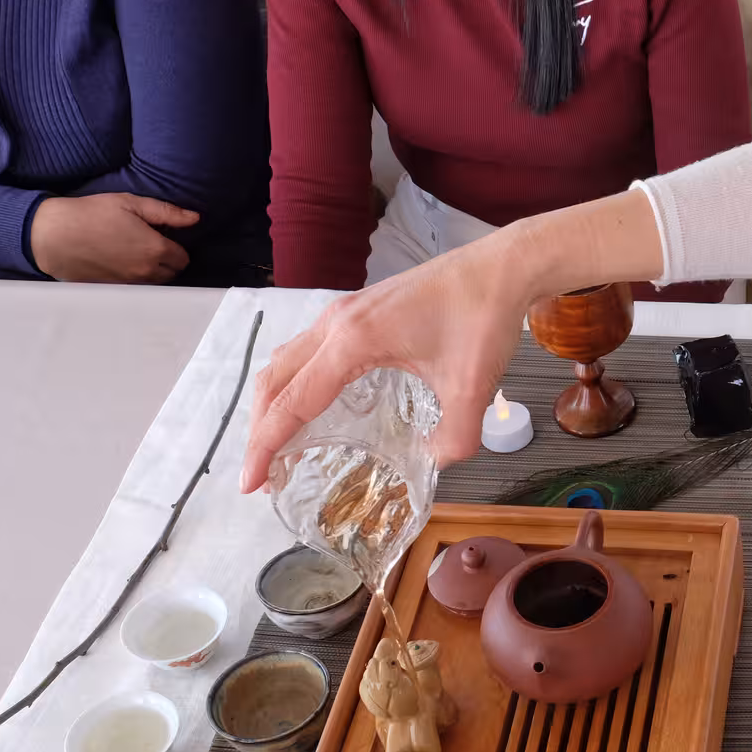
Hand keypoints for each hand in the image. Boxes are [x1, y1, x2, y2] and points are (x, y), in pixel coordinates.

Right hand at [30, 193, 197, 283]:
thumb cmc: (91, 214)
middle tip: (148, 243)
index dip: (175, 246)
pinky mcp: (114, 291)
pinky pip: (135, 288)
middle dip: (167, 260)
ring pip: (154, 283)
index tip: (162, 236)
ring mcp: (130, 284)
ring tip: (133, 252)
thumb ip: (167, 212)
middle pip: (172, 273)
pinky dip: (134, 278)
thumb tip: (195, 218)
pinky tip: (119, 262)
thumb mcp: (131, 203)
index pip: (183, 258)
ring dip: (152, 271)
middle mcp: (147, 272)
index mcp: (155, 250)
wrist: (52, 234)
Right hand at [239, 188, 666, 491]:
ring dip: (273, 403)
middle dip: (259, 429)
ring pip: (285, 361)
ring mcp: (343, 311)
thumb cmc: (483, 319)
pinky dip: (294, 381)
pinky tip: (312, 404)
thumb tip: (433, 463)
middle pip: (274, 380)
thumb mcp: (473, 388)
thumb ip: (454, 437)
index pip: (292, 402)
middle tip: (262, 473)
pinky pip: (307, 349)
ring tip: (278, 443)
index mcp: (353, 341)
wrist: (500, 267)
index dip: (266, 446)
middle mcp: (336, 323)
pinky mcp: (358, 309)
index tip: (251, 483)